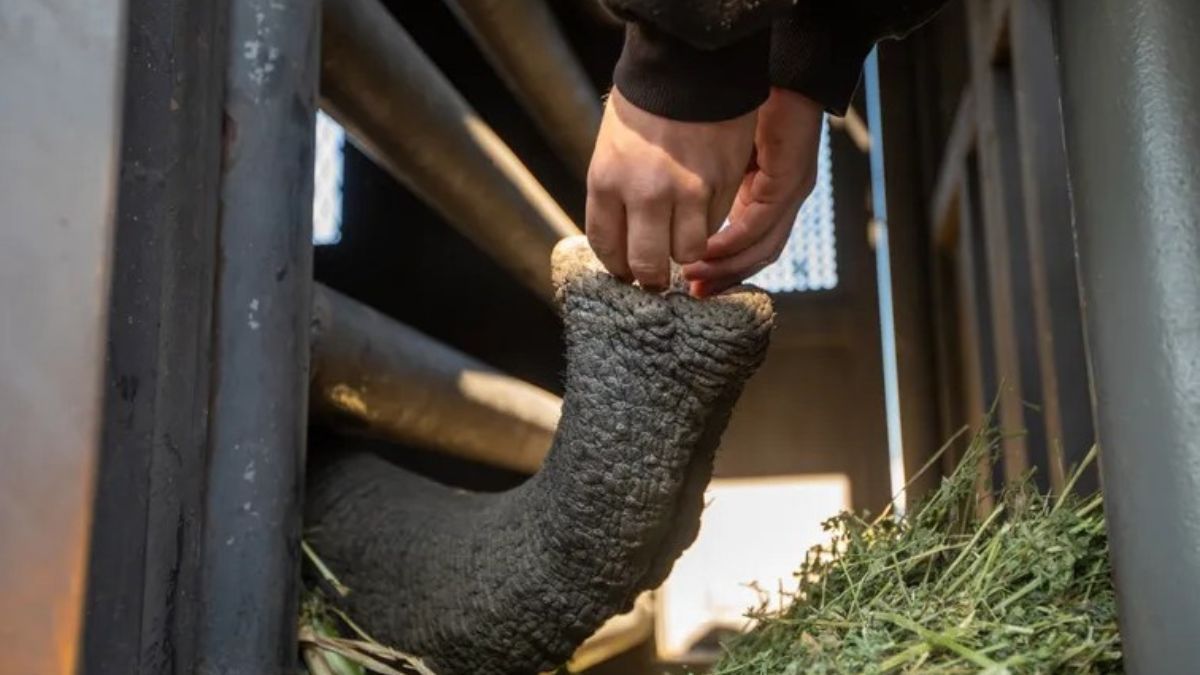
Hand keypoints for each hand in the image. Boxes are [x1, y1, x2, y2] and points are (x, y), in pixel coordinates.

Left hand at [586, 87, 756, 289]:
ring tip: (683, 242)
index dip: (617, 266)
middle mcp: (643, 192)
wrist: (687, 66)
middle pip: (646, 263)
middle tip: (655, 276)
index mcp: (606, 181)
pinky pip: (715, 225)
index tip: (625, 270)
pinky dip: (710, 225)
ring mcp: (685, 191)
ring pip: (687, 252)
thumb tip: (623, 238)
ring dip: (685, 253)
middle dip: (650, 277)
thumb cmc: (645, 105)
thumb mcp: (610, 149)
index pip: (607, 246)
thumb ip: (614, 195)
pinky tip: (703, 212)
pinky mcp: (719, 184)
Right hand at [683, 88, 823, 296]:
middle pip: (757, 256)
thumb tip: (660, 212)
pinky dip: (734, 241)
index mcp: (763, 194)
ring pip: (762, 247)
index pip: (746, 245)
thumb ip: (697, 182)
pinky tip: (706, 247)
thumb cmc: (734, 105)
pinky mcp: (791, 182)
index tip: (689, 283)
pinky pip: (762, 224)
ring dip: (726, 266)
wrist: (768, 70)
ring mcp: (790, 193)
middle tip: (689, 292)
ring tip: (692, 275)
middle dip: (721, 278)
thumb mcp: (711, 152)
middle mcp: (782, 201)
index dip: (719, 268)